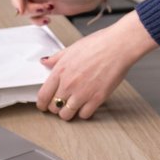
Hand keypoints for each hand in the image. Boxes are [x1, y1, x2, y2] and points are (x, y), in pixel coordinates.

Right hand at [11, 0, 99, 23]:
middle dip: (30, 9)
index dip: (17, 0)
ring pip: (27, 12)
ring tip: (49, 10)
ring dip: (36, 15)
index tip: (21, 9)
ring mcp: (40, 0)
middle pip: (20, 2)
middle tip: (43, 9)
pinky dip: (39, 21)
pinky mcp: (45, 9)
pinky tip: (48, 19)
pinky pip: (35, 18)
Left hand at [36, 10, 158, 119]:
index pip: (43, 95)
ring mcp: (82, 93)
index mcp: (60, 71)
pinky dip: (84, 113)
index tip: (43, 106)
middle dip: (55, 107)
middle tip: (60, 104)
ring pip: (67, 114)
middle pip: (54, 107)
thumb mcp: (72, 48)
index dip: (42, 104)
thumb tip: (46, 62)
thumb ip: (57, 58)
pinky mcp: (97, 99)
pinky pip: (84, 115)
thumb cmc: (98, 44)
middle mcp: (69, 84)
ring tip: (72, 107)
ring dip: (68, 113)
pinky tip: (86, 105)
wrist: (118, 46)